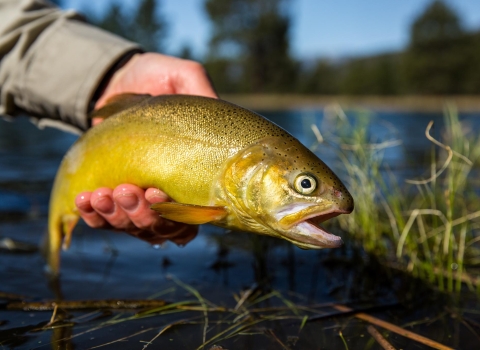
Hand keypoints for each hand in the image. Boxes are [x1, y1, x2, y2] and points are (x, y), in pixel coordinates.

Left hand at [76, 53, 214, 244]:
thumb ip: (202, 90)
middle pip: (162, 228)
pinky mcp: (114, 195)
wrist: (115, 79)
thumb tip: (217, 111)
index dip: (177, 215)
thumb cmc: (156, 77)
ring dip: (116, 217)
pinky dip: (94, 216)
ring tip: (100, 195)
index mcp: (196, 172)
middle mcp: (171, 191)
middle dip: (142, 216)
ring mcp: (141, 197)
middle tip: (125, 190)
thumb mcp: (183, 76)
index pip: (194, 214)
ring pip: (133, 227)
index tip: (155, 192)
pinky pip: (105, 220)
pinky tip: (85, 200)